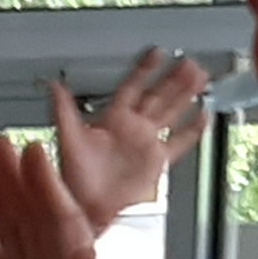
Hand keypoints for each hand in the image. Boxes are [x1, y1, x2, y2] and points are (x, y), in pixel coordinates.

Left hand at [52, 48, 212, 224]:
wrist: (88, 206)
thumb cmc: (75, 176)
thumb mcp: (69, 138)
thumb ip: (64, 111)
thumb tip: (54, 86)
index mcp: (113, 118)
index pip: (132, 86)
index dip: (145, 70)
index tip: (157, 53)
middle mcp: (132, 127)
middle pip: (158, 96)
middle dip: (174, 79)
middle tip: (191, 63)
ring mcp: (146, 143)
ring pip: (171, 113)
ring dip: (186, 96)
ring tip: (202, 78)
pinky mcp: (156, 161)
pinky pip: (178, 143)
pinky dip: (192, 131)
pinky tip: (203, 116)